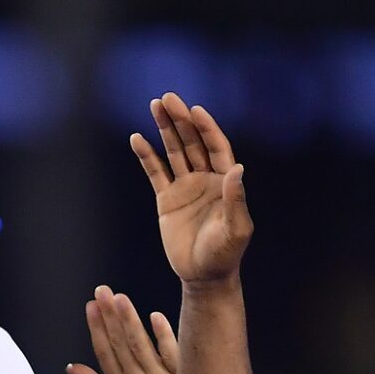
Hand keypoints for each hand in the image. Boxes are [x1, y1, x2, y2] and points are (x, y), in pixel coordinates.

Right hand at [67, 286, 179, 373]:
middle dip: (108, 316)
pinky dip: (163, 335)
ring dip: (129, 321)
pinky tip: (154, 317)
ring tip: (120, 299)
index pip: (104, 352)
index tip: (90, 307)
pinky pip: (170, 353)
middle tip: (102, 292)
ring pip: (141, 346)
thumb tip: (71, 367)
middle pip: (119, 344)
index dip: (96, 328)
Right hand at [131, 93, 252, 284]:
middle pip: (192, 142)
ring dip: (164, 129)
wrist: (203, 275)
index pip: (215, 146)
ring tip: (154, 106)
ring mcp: (185, 187)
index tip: (195, 110)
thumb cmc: (225, 254)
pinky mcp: (167, 199)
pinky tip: (137, 139)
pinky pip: (155, 173)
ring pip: (174, 151)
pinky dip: (146, 156)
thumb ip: (236, 198)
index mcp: (224, 181)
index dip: (206, 127)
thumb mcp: (236, 228)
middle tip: (168, 98)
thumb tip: (237, 168)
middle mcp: (205, 178)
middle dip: (180, 120)